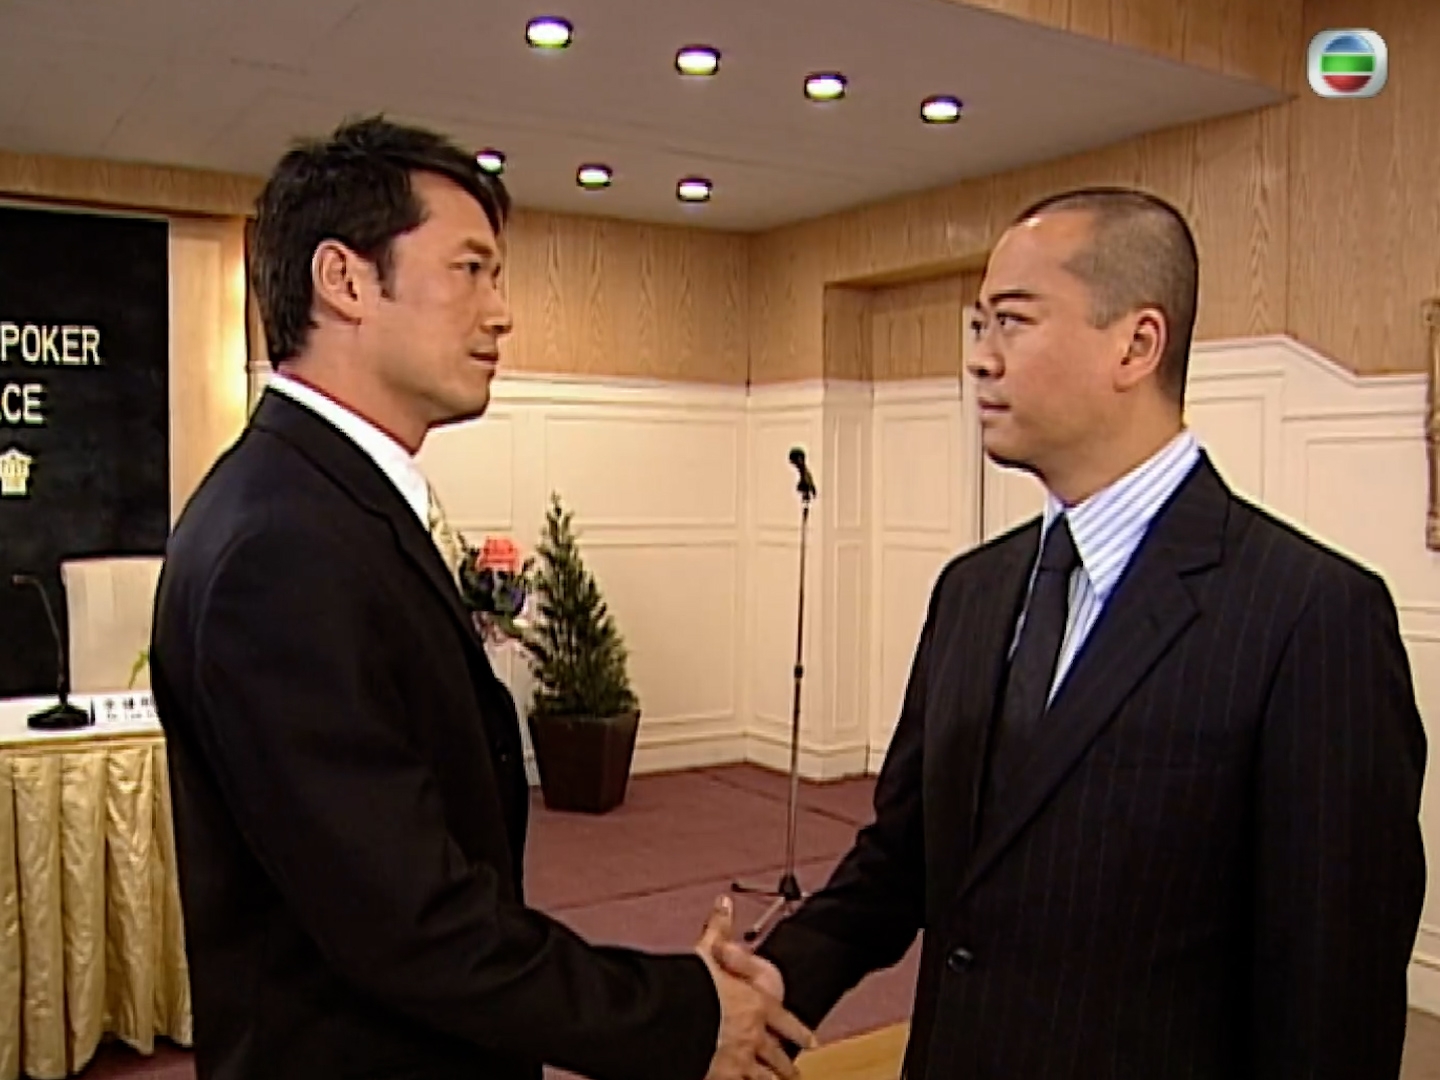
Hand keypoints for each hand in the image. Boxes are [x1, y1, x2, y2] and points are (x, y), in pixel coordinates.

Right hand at [696, 897, 815, 1079]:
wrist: (682, 1017)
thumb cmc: (697, 984)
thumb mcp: (709, 950)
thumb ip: (720, 929)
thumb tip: (725, 903)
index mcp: (756, 1005)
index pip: (785, 1022)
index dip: (799, 1032)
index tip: (813, 1041)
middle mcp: (753, 1035)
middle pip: (775, 1056)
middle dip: (786, 1066)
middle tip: (796, 1074)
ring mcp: (738, 1060)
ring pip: (761, 1077)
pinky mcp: (719, 1076)